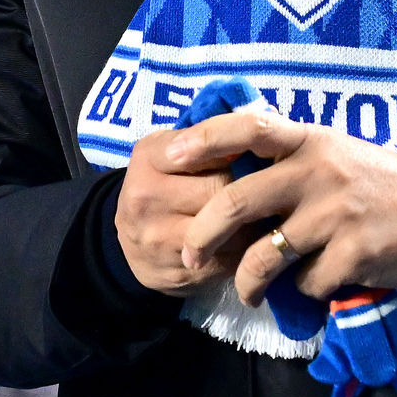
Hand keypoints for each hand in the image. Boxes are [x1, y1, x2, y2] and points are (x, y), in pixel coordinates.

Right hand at [114, 124, 251, 294]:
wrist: (129, 246)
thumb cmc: (163, 185)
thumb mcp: (171, 150)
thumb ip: (205, 138)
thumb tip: (256, 124)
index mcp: (149, 157)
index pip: (206, 146)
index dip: (236, 149)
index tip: (252, 152)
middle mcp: (146, 197)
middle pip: (221, 188)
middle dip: (248, 188)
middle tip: (267, 186)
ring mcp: (158, 239)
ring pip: (229, 228)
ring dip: (253, 222)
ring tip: (263, 213)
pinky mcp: (178, 272)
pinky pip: (230, 259)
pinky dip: (248, 250)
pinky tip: (251, 241)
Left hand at [168, 106, 396, 305]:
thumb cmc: (386, 183)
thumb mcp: (338, 156)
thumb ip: (292, 164)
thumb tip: (232, 183)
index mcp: (312, 141)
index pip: (249, 126)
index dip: (204, 138)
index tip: (169, 154)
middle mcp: (319, 171)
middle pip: (237, 199)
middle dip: (203, 234)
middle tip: (190, 254)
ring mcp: (337, 214)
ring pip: (264, 256)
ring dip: (247, 282)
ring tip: (248, 292)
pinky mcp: (356, 254)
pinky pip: (306, 284)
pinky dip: (304, 292)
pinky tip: (317, 286)